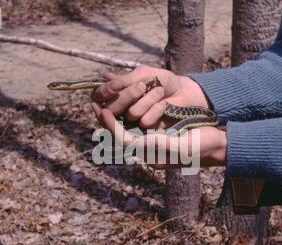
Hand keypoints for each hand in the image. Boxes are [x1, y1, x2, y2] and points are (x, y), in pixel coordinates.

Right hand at [91, 65, 209, 129]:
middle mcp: (119, 111)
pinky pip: (145, 122)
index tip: (117, 85)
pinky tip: (164, 106)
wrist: (184, 92)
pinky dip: (156, 110)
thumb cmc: (163, 81)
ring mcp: (132, 123)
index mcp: (114, 94)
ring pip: (130, 114)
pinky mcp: (145, 133)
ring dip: (147, 99)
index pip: (97, 97)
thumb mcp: (143, 74)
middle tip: (142, 85)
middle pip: (110, 109)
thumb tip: (105, 78)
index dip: (104, 92)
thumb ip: (125, 79)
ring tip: (159, 91)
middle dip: (127, 96)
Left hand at [91, 103, 226, 168]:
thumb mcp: (180, 146)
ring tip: (104, 101)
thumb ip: (158, 144)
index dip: (111, 126)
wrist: (216, 146)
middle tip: (96, 104)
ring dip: (115, 117)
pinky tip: (123, 102)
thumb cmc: (201, 147)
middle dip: (108, 121)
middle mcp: (148, 152)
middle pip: (121, 136)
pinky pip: (137, 126)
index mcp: (151, 156)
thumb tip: (133, 142)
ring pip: (127, 130)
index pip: (124, 142)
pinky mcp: (157, 136)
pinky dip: (127, 115)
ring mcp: (153, 144)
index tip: (103, 111)